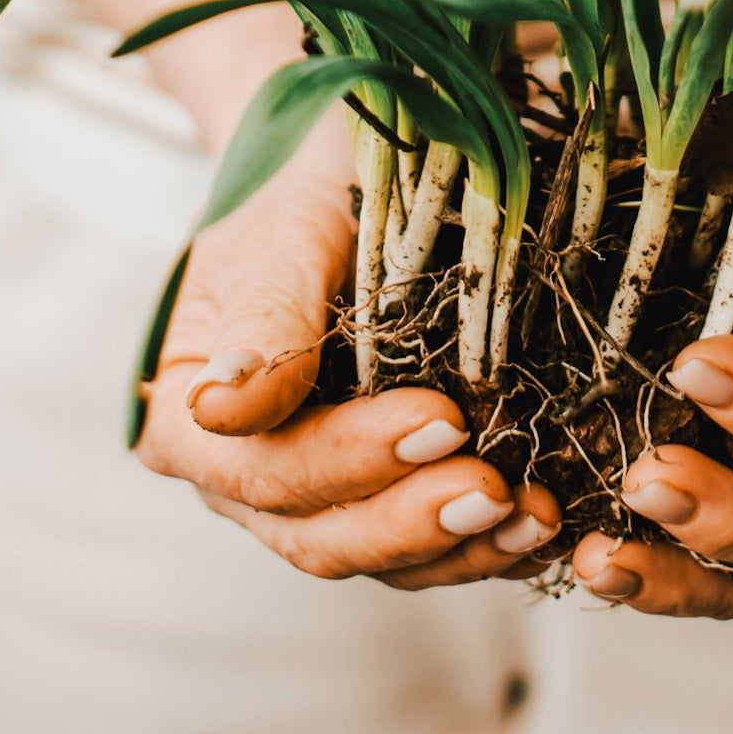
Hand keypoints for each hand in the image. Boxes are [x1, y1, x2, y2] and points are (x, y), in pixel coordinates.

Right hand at [136, 163, 561, 586]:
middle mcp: (242, 478)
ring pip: (381, 558)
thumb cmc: (303, 191)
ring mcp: (314, 496)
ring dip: (462, 546)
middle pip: (320, 534)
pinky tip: (542, 526)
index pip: (266, 468)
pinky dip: (487, 542)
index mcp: (190, 420)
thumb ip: (263, 316)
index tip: (439, 420)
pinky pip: (429, 545)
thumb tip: (224, 406)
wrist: (342, 175)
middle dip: (413, 520)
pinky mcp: (382, 495)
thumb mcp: (281, 231)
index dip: (350, 458)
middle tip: (496, 489)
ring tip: (536, 516)